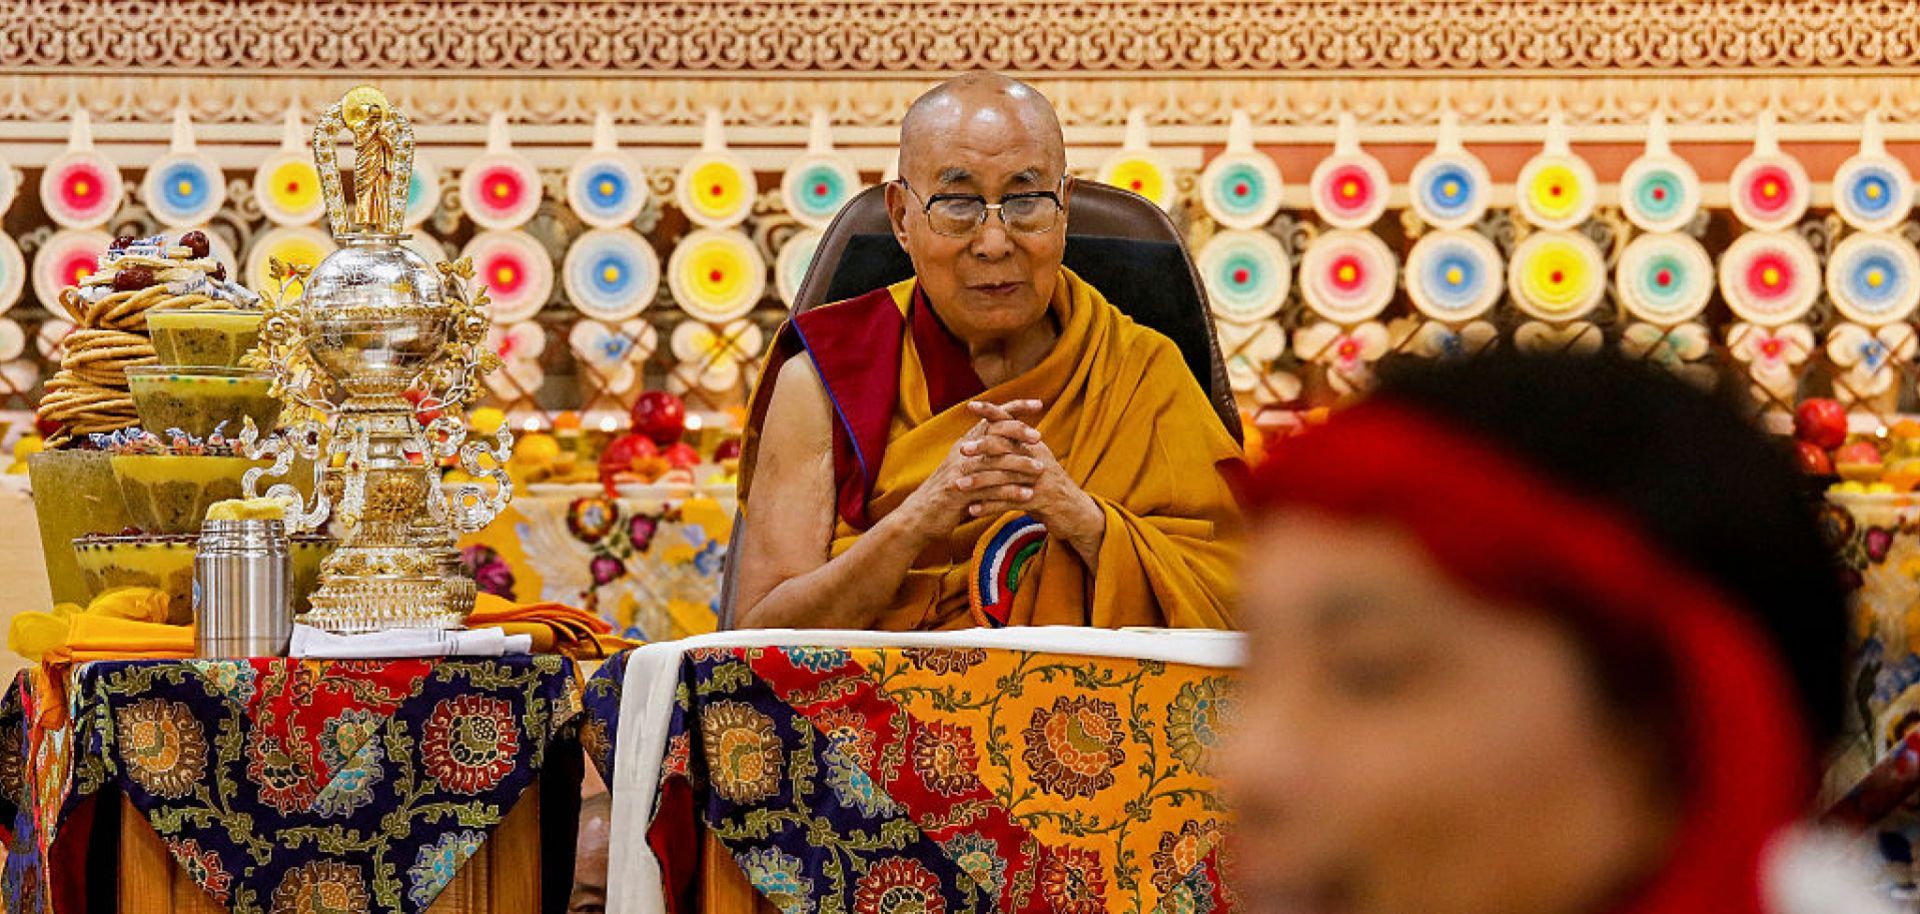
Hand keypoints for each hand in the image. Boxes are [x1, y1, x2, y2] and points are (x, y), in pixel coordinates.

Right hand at [890, 411, 1038, 543]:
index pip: (993, 416)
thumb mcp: (966, 467)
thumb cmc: (950, 492)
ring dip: (1020, 464)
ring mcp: (960, 471)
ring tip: (1041, 469)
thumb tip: (1012, 441)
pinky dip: (1010, 492)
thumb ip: (986, 453)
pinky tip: (1028, 496)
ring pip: (994, 462)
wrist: (921, 515)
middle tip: (1039, 437)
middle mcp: (963, 452)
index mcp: (967, 442)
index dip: (1015, 407)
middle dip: (1018, 432)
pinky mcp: (959, 492)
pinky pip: (990, 490)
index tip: (1038, 403)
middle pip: (993, 433)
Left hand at [959, 400, 1106, 562]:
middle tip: (960, 449)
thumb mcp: (1035, 462)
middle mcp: (1038, 458)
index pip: (1011, 422)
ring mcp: (1040, 479)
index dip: (992, 411)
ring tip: (958, 486)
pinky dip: (989, 506)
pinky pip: (1009, 502)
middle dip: (982, 446)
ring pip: (1004, 476)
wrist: (1075, 512)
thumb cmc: (1047, 486)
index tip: (970, 405)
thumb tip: (991, 428)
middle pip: (1007, 446)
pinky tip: (972, 510)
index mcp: (1034, 445)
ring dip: (979, 481)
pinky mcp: (1040, 501)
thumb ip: (1016, 446)